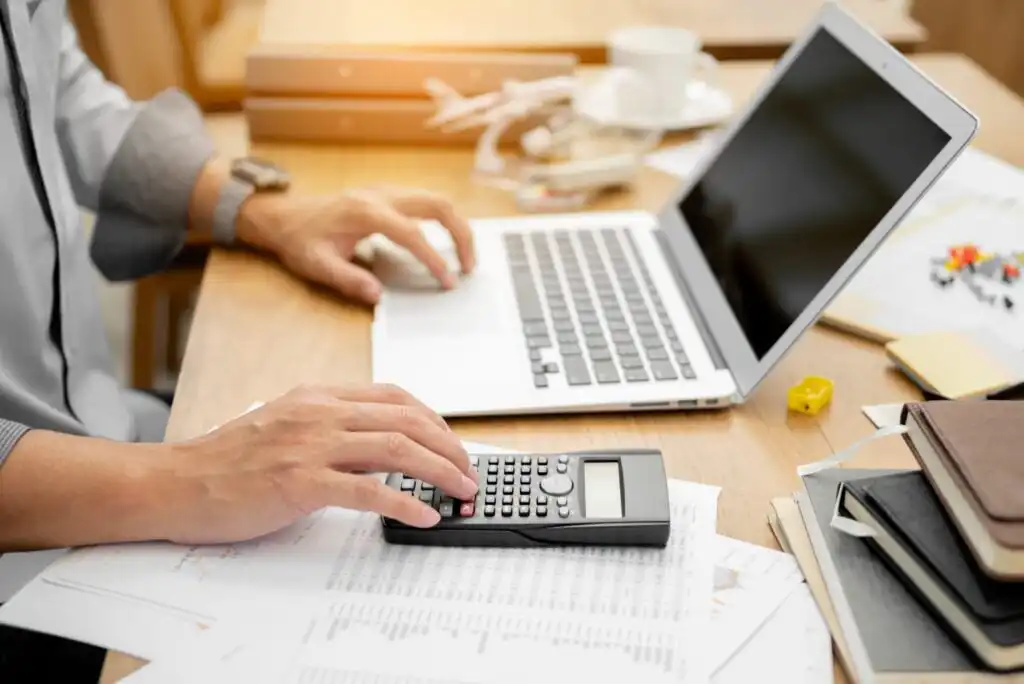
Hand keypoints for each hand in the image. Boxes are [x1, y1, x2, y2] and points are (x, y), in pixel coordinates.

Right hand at [157, 384, 477, 544]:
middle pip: (406, 419)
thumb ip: (330, 430)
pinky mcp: (299, 482)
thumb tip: (380, 452)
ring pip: (396, 448)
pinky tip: (423, 515)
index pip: (394, 397)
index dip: (433, 420)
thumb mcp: (285, 427)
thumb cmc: (226, 462)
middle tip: (469, 472)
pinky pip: (367, 490)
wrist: (174, 483)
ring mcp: (310, 445)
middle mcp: (319, 413)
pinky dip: (404, 502)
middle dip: (449, 446)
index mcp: (317, 397)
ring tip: (461, 492)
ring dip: (440, 471)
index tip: (452, 443)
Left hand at [236, 186, 475, 304]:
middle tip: (469, 267)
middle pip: (437, 205)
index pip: (412, 234)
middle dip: (461, 234)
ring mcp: (386, 190)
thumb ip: (348, 280)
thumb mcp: (318, 265)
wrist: (285, 217)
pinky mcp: (388, 194)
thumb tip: (379, 296)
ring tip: (464, 257)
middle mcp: (380, 195)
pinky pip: (426, 201)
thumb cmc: (300, 241)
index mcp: (365, 212)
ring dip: (457, 225)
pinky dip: (444, 220)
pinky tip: (445, 243)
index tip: (448, 282)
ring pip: (436, 199)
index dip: (434, 259)